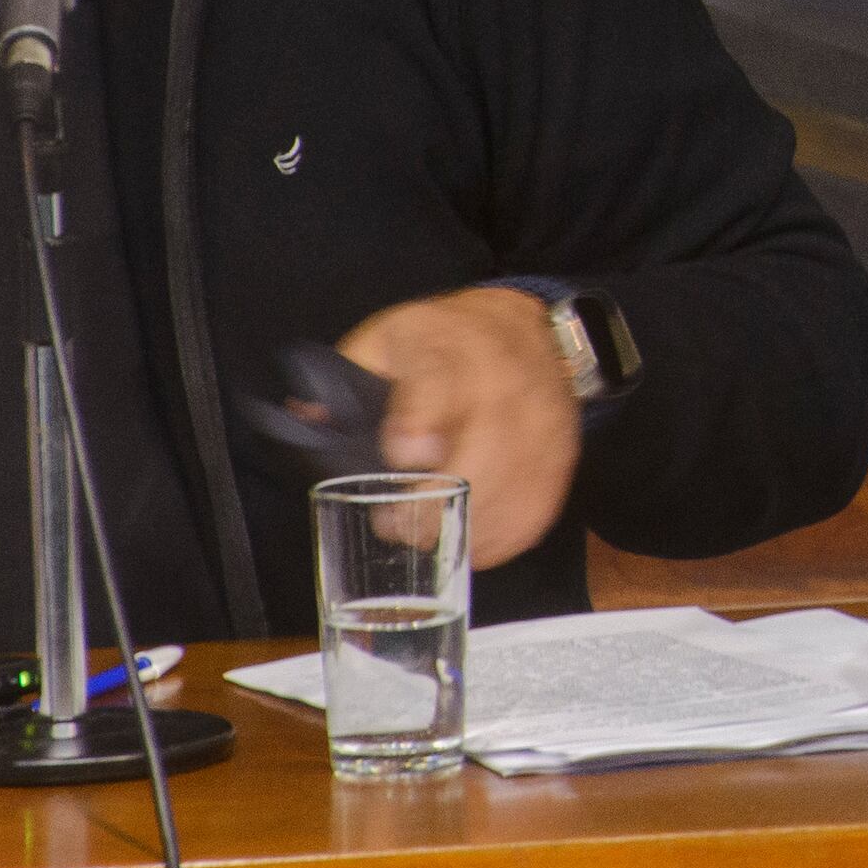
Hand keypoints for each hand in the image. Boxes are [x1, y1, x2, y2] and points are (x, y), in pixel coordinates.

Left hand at [340, 288, 582, 564]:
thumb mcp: (385, 340)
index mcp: (448, 346)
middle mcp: (503, 380)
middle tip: (395, 525)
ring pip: (510, 490)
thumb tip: (309, 420)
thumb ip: (345, 377)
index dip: (421, 421)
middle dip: (433, 502)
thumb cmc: (442, 341)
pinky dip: (499, 537)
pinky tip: (468, 540)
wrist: (521, 328)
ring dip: (463, 527)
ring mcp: (540, 420)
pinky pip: (533, 510)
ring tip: (425, 535)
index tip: (402, 455)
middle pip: (482, 451)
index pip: (442, 381)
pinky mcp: (559, 455)